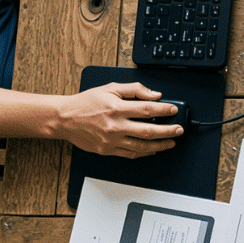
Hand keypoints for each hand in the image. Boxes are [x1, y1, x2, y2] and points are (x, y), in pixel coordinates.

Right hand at [50, 82, 180, 157]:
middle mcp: (115, 126)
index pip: (147, 109)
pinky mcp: (107, 150)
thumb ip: (135, 89)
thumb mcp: (111, 88)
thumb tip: (155, 94)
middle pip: (148, 130)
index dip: (164, 109)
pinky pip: (129, 154)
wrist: (64, 119)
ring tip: (171, 142)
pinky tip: (153, 150)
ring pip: (141, 146)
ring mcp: (111, 140)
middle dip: (168, 131)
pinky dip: (144, 153)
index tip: (174, 110)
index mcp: (116, 108)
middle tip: (179, 130)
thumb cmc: (86, 103)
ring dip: (159, 145)